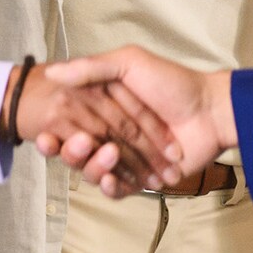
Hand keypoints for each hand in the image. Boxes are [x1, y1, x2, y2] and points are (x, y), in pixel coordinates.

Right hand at [7, 62, 175, 191]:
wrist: (210, 111)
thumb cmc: (173, 83)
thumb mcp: (131, 63)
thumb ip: (92, 68)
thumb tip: (53, 71)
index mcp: (102, 109)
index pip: (68, 126)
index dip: (52, 134)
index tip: (42, 135)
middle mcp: (109, 135)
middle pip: (76, 153)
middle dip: (71, 152)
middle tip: (79, 143)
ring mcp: (125, 159)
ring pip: (93, 172)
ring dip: (92, 167)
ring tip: (107, 153)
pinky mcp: (140, 179)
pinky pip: (116, 190)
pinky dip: (110, 186)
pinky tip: (110, 178)